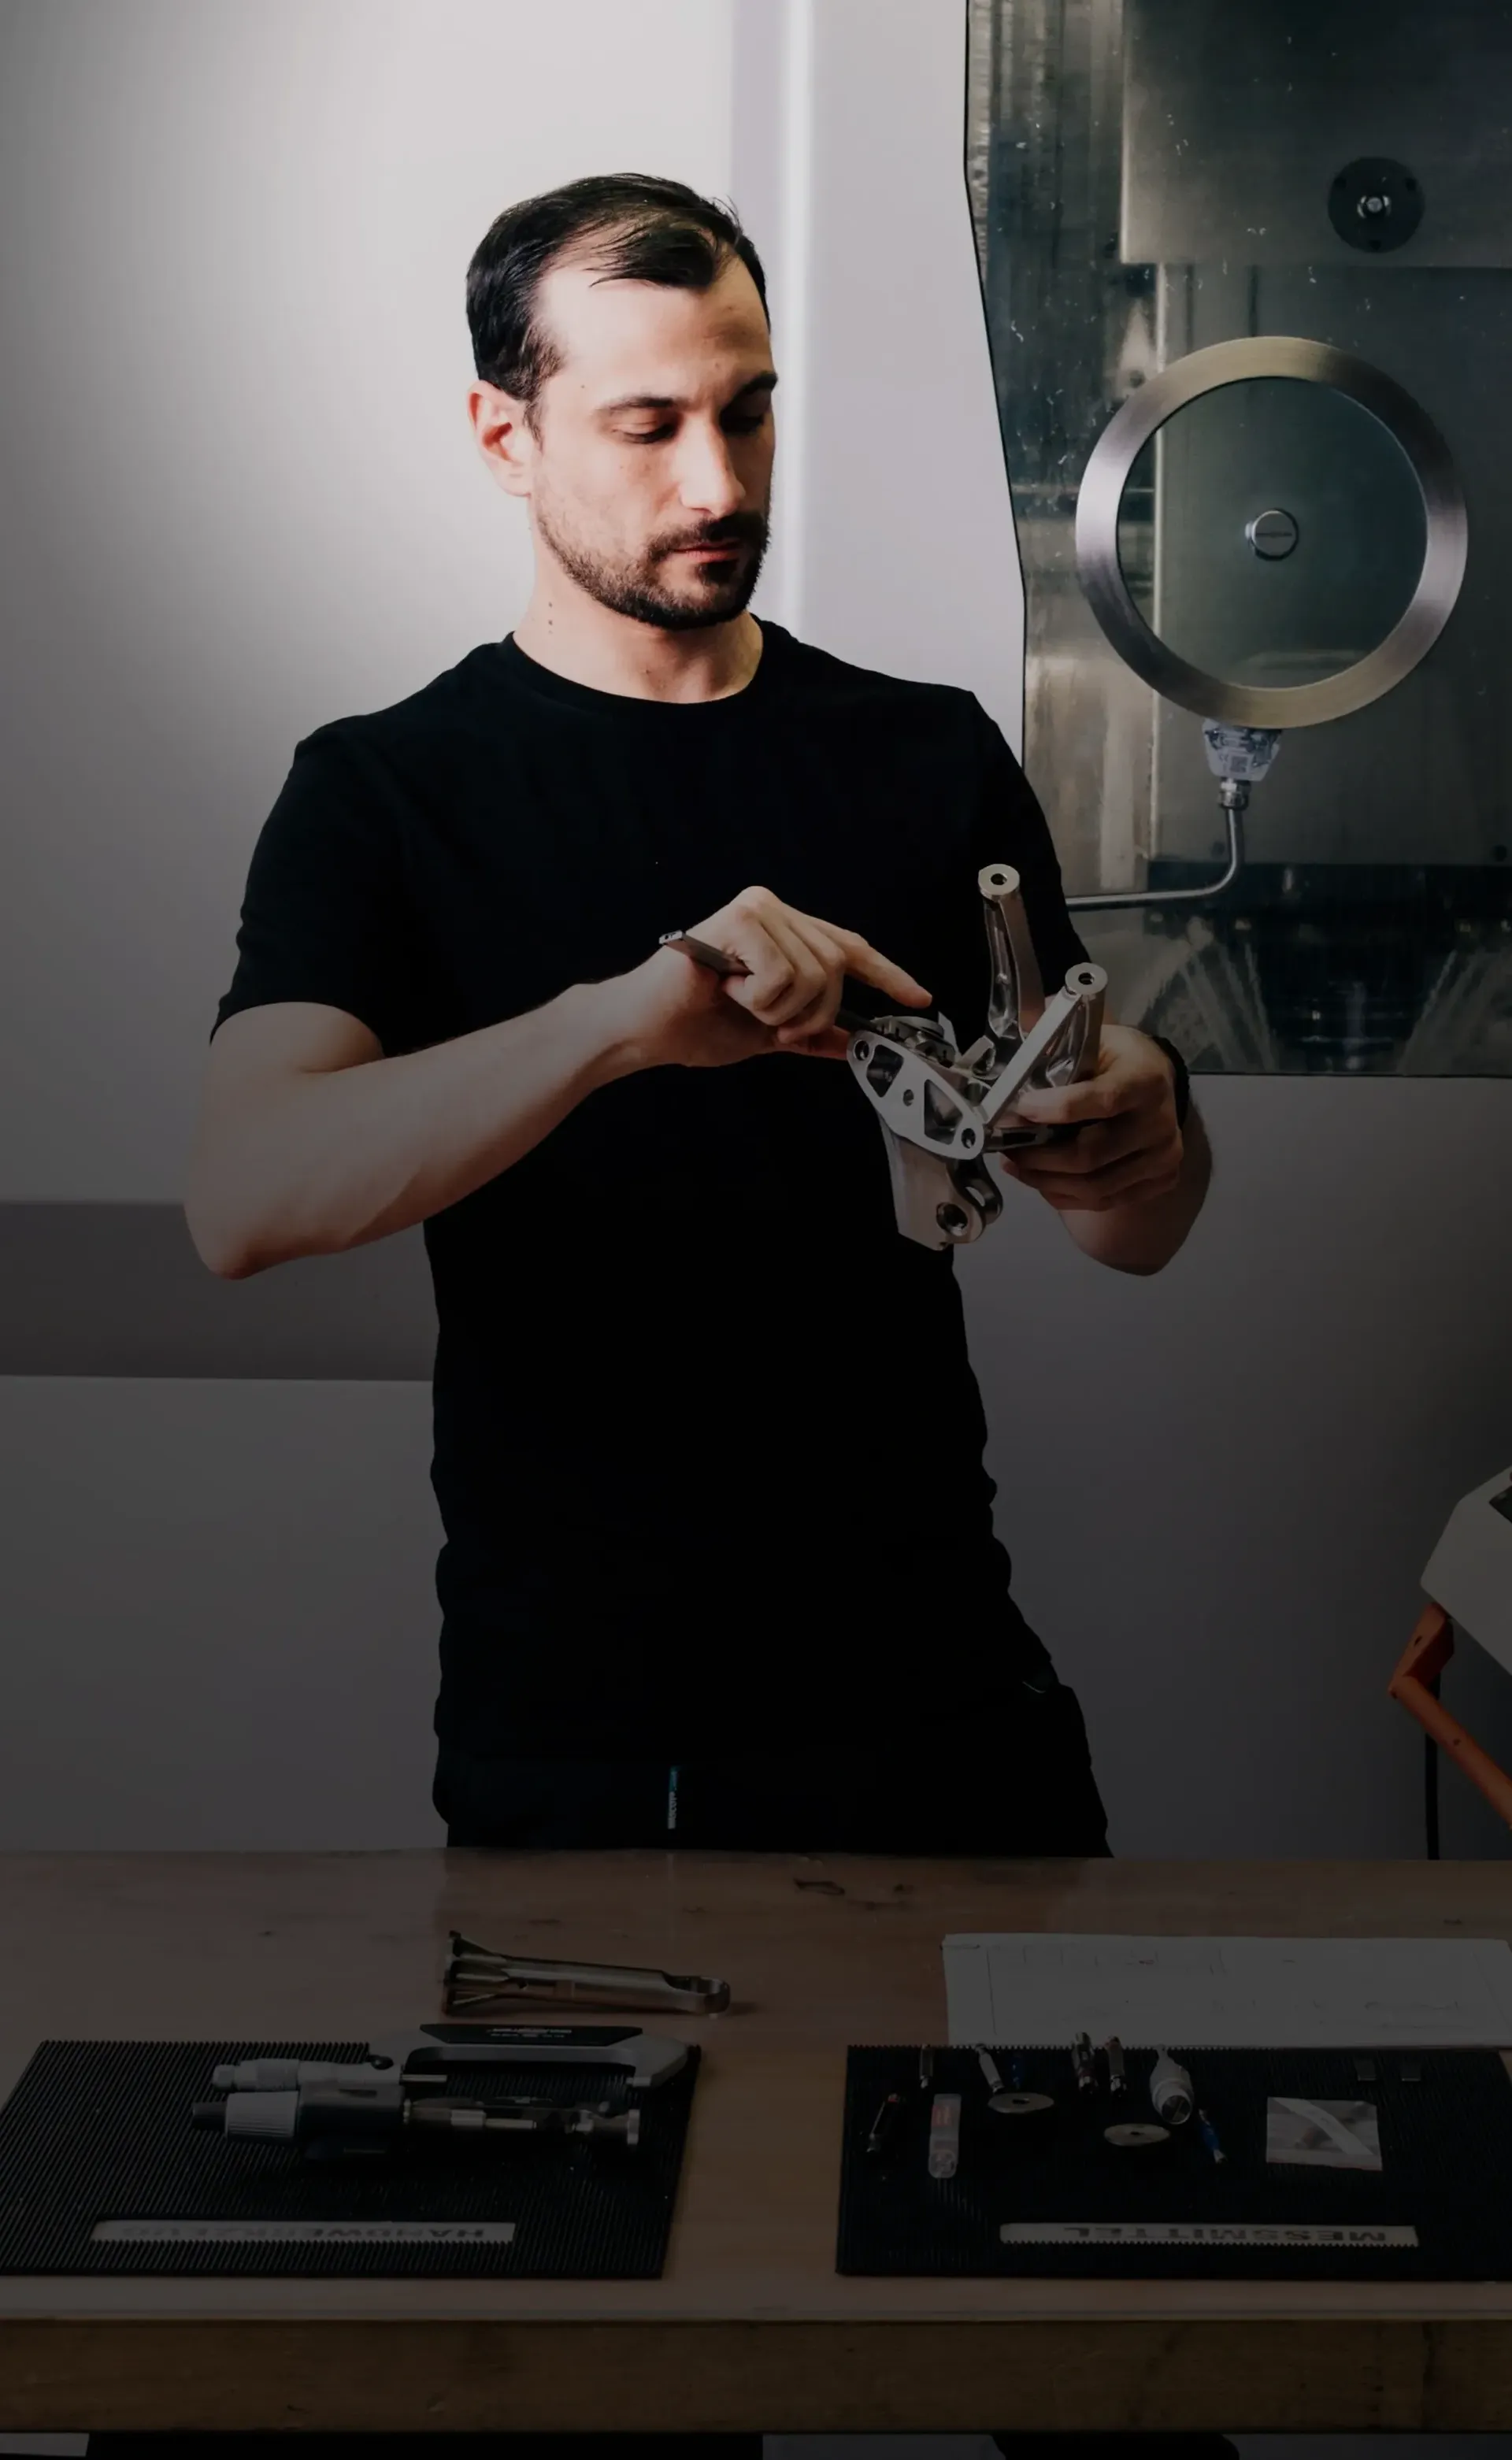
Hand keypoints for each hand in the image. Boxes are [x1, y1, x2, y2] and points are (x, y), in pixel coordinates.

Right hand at [597, 885, 931, 1071]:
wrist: (646, 1029)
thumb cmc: (696, 1024)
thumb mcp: (769, 1035)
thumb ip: (812, 1034)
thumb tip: (854, 1044)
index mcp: (784, 930)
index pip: (850, 948)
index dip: (888, 976)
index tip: (920, 999)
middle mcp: (775, 908)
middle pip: (836, 968)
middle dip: (810, 1014)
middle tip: (771, 1024)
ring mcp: (758, 907)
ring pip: (813, 974)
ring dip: (779, 1010)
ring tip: (739, 1002)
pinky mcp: (740, 918)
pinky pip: (782, 974)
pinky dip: (758, 998)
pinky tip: (726, 990)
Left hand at [996, 1024, 1182, 1211]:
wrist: (1158, 1081)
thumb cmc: (1117, 1059)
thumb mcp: (1092, 1037)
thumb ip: (1055, 1037)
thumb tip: (1017, 1025)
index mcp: (1145, 1079)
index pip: (1101, 1101)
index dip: (1055, 1109)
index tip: (1019, 1109)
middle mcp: (1160, 1122)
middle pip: (1090, 1155)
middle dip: (1038, 1155)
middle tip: (1006, 1147)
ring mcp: (1163, 1156)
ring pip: (1094, 1186)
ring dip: (1045, 1180)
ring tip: (1016, 1165)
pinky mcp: (1161, 1180)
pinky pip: (1105, 1200)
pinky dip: (1066, 1195)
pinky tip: (1042, 1181)